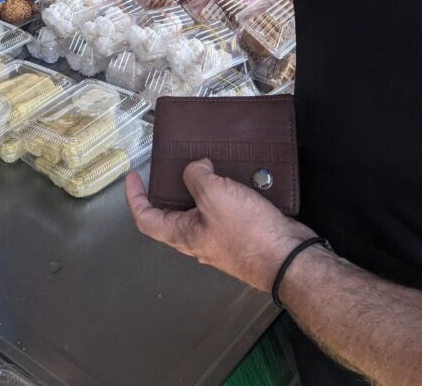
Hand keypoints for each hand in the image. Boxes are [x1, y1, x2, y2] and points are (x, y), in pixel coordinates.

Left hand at [125, 160, 314, 293]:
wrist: (289, 257)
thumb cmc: (248, 234)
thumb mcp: (213, 195)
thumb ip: (196, 176)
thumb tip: (196, 168)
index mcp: (183, 235)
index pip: (146, 218)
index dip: (134, 196)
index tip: (132, 177)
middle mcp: (198, 238)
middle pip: (174, 211)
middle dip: (171, 186)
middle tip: (172, 163)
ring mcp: (221, 236)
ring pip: (202, 207)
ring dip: (201, 184)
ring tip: (206, 162)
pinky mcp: (242, 231)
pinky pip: (226, 207)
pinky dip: (225, 188)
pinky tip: (233, 174)